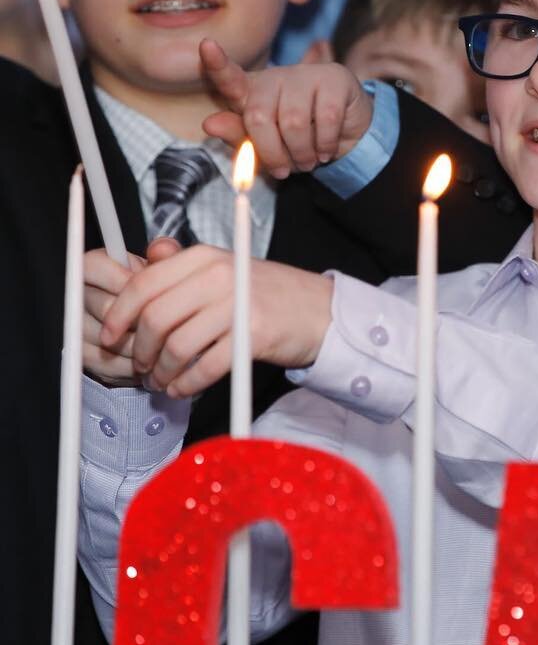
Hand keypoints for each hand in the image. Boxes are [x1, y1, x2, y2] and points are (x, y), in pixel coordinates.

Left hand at [98, 241, 333, 396]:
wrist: (320, 311)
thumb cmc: (269, 293)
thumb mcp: (226, 267)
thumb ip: (185, 264)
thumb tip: (148, 256)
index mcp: (206, 256)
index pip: (145, 282)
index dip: (119, 314)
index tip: (110, 335)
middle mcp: (220, 275)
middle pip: (155, 316)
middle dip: (139, 349)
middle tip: (140, 366)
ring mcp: (238, 305)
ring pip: (176, 345)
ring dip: (161, 371)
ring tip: (161, 381)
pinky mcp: (254, 336)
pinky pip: (204, 367)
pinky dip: (186, 383)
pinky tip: (183, 388)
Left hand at [199, 39, 371, 178]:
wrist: (346, 139)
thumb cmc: (300, 143)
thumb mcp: (268, 150)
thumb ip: (239, 138)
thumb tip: (209, 124)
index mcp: (253, 92)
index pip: (230, 78)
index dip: (218, 64)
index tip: (206, 46)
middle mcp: (276, 77)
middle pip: (259, 116)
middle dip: (272, 153)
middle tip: (284, 169)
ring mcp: (306, 74)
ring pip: (293, 121)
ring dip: (301, 153)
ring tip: (308, 160)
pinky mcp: (335, 78)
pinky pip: (326, 118)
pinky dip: (325, 144)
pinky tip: (326, 150)